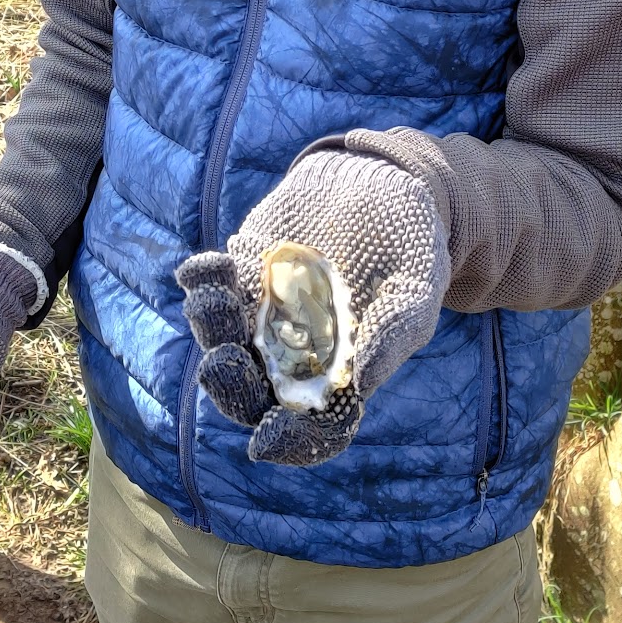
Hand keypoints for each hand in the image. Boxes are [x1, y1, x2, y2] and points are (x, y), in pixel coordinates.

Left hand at [176, 151, 448, 466]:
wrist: (381, 180)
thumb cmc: (408, 243)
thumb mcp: (418, 286)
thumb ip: (395, 332)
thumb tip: (362, 383)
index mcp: (339, 376)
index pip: (312, 429)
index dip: (290, 442)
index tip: (266, 442)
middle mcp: (293, 355)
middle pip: (252, 392)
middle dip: (231, 387)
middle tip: (220, 365)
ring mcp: (262, 315)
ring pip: (225, 341)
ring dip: (211, 330)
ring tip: (212, 301)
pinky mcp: (241, 272)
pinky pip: (212, 286)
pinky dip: (202, 280)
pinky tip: (208, 266)